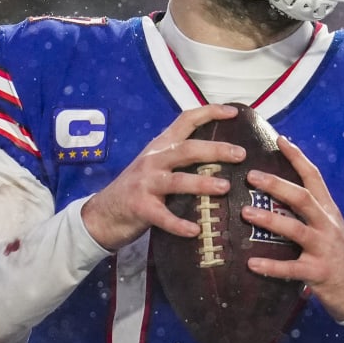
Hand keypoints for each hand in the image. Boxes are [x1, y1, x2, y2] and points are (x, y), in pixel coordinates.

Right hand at [80, 104, 245, 251]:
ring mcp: (145, 183)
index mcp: (160, 147)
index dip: (210, 112)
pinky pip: (163, 216)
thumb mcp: (156, 165)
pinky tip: (196, 230)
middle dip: (216, 150)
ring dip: (203, 183)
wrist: (102, 213)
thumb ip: (180, 158)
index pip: (186, 120)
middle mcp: (153, 160)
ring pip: (178, 180)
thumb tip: (221, 157)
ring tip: (225, 187)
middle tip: (241, 155)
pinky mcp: (140, 207)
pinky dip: (180, 224)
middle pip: (188, 149)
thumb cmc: (138, 189)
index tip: (234, 112)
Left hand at [242, 135, 343, 321]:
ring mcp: (324, 248)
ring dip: (270, 220)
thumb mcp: (329, 226)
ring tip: (246, 213)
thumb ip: (310, 209)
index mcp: (328, 211)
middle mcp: (327, 225)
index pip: (314, 177)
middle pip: (303, 198)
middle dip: (277, 185)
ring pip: (296, 230)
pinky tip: (251, 263)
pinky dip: (271, 265)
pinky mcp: (318, 272)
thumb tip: (277, 189)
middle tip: (251, 176)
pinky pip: (291, 268)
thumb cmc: (337, 254)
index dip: (298, 158)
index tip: (280, 139)